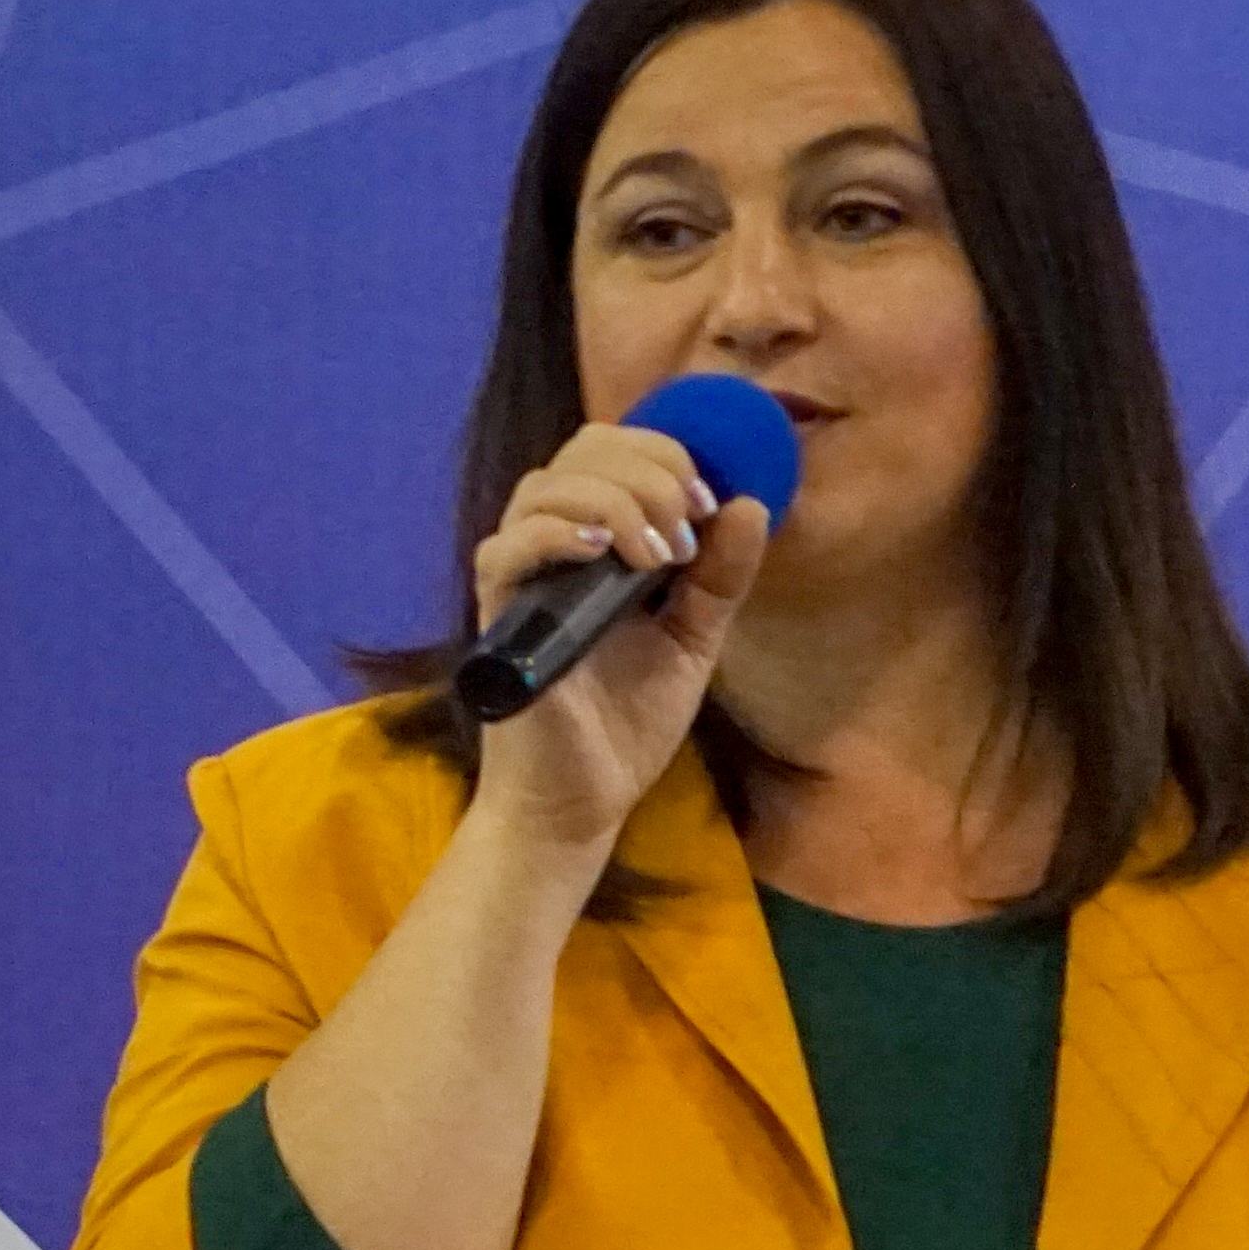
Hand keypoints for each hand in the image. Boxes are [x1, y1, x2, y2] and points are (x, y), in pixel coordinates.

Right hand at [464, 422, 772, 857]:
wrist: (583, 800)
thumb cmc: (627, 722)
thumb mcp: (693, 641)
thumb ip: (720, 578)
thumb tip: (750, 505)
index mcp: (600, 538)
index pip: (615, 450)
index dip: (666, 454)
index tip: (709, 501)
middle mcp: (555, 543)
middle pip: (583, 450)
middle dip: (648, 472)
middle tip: (685, 526)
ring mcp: (522, 576)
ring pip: (545, 486)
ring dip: (613, 502)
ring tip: (657, 557)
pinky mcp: (498, 615)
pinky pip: (505, 548)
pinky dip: (553, 535)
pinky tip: (600, 554)